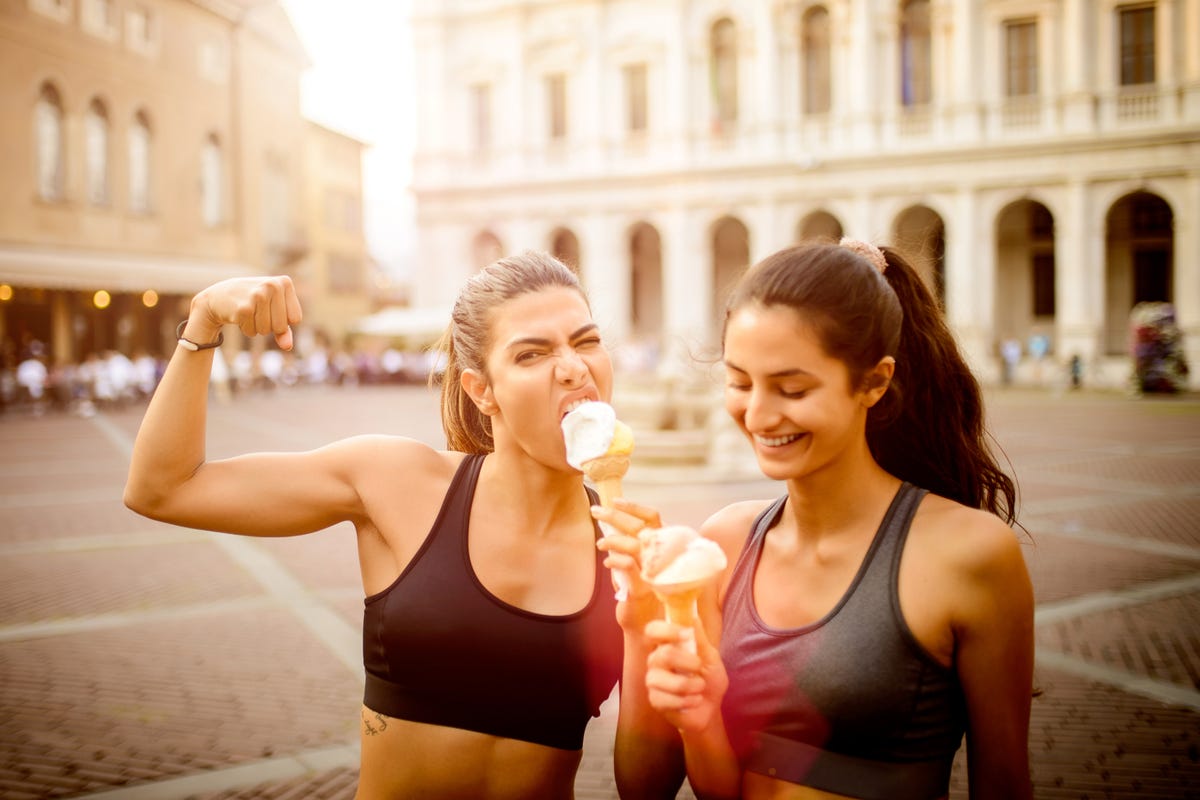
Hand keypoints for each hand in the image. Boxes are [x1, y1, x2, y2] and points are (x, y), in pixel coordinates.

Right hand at [189, 276, 302, 350]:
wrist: (220, 296)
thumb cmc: (254, 303)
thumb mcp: (273, 311)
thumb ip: (285, 330)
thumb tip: (287, 346)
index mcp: (284, 282)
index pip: (295, 319)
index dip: (283, 321)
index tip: (271, 308)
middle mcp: (272, 286)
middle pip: (281, 326)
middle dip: (270, 326)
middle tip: (258, 311)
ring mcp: (257, 296)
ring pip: (266, 330)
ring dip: (257, 327)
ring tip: (249, 312)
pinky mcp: (243, 308)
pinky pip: (252, 332)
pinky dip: (246, 329)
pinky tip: (239, 314)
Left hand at [593, 498, 661, 628]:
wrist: (642, 621)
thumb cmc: (637, 588)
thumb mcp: (634, 561)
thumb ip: (628, 543)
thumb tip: (610, 522)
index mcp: (660, 546)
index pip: (652, 517)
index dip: (634, 506)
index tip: (615, 500)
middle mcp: (661, 556)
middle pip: (640, 526)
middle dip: (615, 516)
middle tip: (596, 511)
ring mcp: (654, 571)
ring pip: (635, 544)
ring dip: (613, 540)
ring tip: (600, 543)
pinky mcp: (643, 587)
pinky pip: (629, 566)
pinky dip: (615, 560)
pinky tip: (607, 563)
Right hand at [645, 616, 728, 733]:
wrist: (711, 709)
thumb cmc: (709, 679)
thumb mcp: (710, 657)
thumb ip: (700, 639)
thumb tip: (693, 616)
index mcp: (667, 645)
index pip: (652, 630)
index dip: (665, 630)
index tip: (685, 634)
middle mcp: (656, 661)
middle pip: (662, 654)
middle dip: (686, 661)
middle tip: (698, 667)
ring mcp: (653, 681)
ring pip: (661, 678)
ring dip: (687, 685)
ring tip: (699, 688)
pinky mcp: (655, 700)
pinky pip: (664, 699)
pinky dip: (685, 701)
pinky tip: (694, 701)